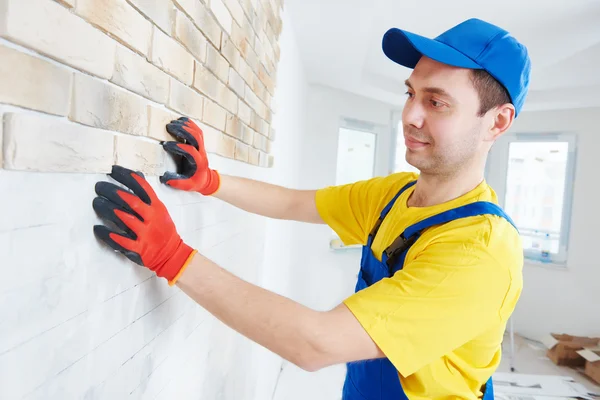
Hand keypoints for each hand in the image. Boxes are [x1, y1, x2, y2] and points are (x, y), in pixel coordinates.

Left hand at [93, 165, 196, 284]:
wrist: (172, 254)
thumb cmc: (163, 230)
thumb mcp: (160, 210)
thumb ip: (148, 196)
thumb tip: (137, 176)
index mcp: (157, 207)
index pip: (143, 188)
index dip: (128, 178)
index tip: (114, 170)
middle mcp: (152, 218)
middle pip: (132, 202)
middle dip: (114, 192)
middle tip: (99, 187)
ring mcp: (146, 233)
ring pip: (126, 219)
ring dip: (109, 210)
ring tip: (96, 203)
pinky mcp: (140, 248)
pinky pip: (122, 241)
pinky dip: (109, 235)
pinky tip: (98, 228)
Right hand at [160, 117, 219, 194]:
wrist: (206, 179)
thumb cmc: (196, 181)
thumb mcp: (188, 186)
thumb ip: (177, 183)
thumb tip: (165, 179)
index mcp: (199, 163)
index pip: (191, 151)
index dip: (179, 147)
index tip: (166, 145)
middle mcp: (202, 152)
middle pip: (196, 137)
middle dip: (183, 130)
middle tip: (169, 127)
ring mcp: (201, 147)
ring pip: (197, 132)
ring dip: (186, 125)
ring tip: (173, 122)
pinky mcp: (199, 144)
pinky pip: (197, 131)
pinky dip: (190, 124)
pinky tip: (181, 120)